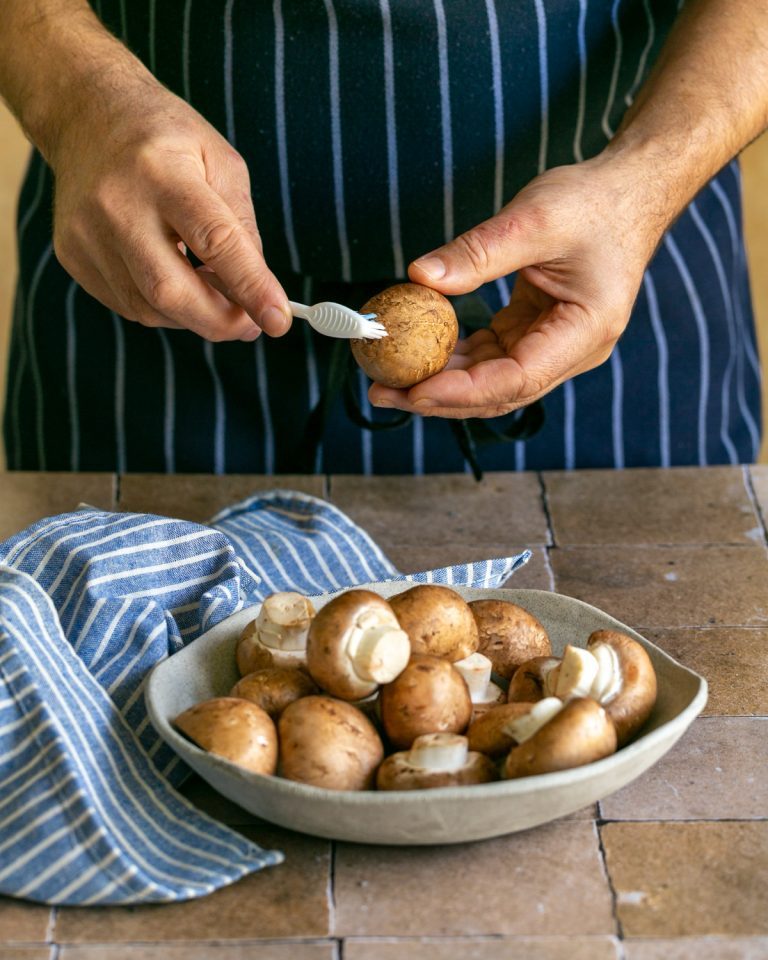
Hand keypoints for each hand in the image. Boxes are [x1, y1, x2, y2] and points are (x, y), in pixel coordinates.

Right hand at [50, 73, 290, 341]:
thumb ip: (242, 227)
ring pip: (150, 308)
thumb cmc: (165, 139)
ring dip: (193, 315)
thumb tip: (257, 292)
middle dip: (221, 321)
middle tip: (250, 324)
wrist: (86, 115)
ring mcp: (87, 233)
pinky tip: (176, 281)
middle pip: (172, 290)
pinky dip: (163, 308)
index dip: (250, 287)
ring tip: (213, 292)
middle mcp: (117, 204)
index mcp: (162, 172)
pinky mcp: (72, 255)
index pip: (214, 242)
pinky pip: (129, 305)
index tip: (278, 320)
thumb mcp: (220, 162)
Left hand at [369, 154, 671, 417]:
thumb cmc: (593, 202)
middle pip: (500, 392)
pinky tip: (417, 352)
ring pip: (492, 381)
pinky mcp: (537, 333)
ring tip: (389, 377)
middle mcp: (573, 351)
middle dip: (440, 397)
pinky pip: (492, 357)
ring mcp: (555, 346)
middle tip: (383, 392)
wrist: (627, 192)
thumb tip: (418, 276)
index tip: (411, 389)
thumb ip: (478, 252)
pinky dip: (456, 357)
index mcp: (585, 331)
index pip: (516, 379)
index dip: (461, 390)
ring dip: (442, 381)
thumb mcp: (534, 219)